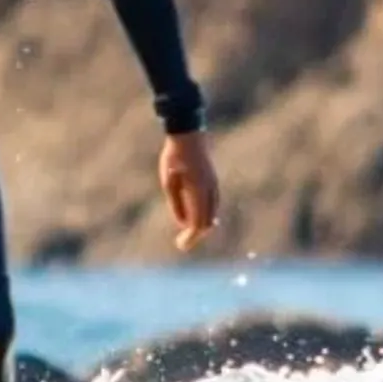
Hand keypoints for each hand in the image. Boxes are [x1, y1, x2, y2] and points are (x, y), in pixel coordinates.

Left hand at [160, 130, 220, 250]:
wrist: (188, 134)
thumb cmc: (174, 158)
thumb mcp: (169, 183)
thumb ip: (176, 204)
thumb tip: (182, 224)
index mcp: (198, 193)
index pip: (198, 224)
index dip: (191, 238)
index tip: (181, 246)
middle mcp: (210, 191)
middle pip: (207, 222)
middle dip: (196, 235)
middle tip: (182, 243)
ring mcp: (213, 186)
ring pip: (212, 214)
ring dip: (202, 226)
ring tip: (188, 234)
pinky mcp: (213, 181)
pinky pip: (212, 205)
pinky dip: (206, 215)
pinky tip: (195, 217)